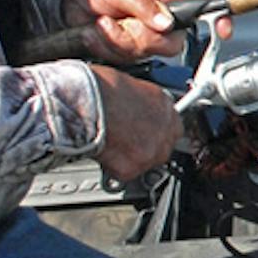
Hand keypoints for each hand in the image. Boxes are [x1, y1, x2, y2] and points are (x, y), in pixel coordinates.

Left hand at [59, 0, 230, 64]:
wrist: (63, 2)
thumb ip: (144, 5)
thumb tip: (166, 22)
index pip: (201, 3)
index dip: (217, 16)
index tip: (222, 29)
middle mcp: (160, 16)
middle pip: (175, 39)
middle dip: (146, 35)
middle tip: (124, 22)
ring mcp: (144, 35)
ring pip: (149, 51)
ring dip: (121, 39)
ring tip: (105, 23)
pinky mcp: (128, 50)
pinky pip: (127, 57)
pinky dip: (109, 46)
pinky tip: (99, 33)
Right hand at [91, 64, 183, 180]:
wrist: (85, 101)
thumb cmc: (100, 87)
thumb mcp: (132, 85)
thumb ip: (143, 102)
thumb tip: (136, 108)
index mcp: (166, 106)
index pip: (172, 126)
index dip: (155, 130)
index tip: (144, 131)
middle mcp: (165, 130)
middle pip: (162, 147)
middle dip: (144, 145)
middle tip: (124, 139)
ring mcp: (151, 151)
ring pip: (144, 161)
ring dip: (129, 157)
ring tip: (109, 143)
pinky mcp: (133, 168)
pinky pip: (124, 173)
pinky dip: (112, 166)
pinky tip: (102, 151)